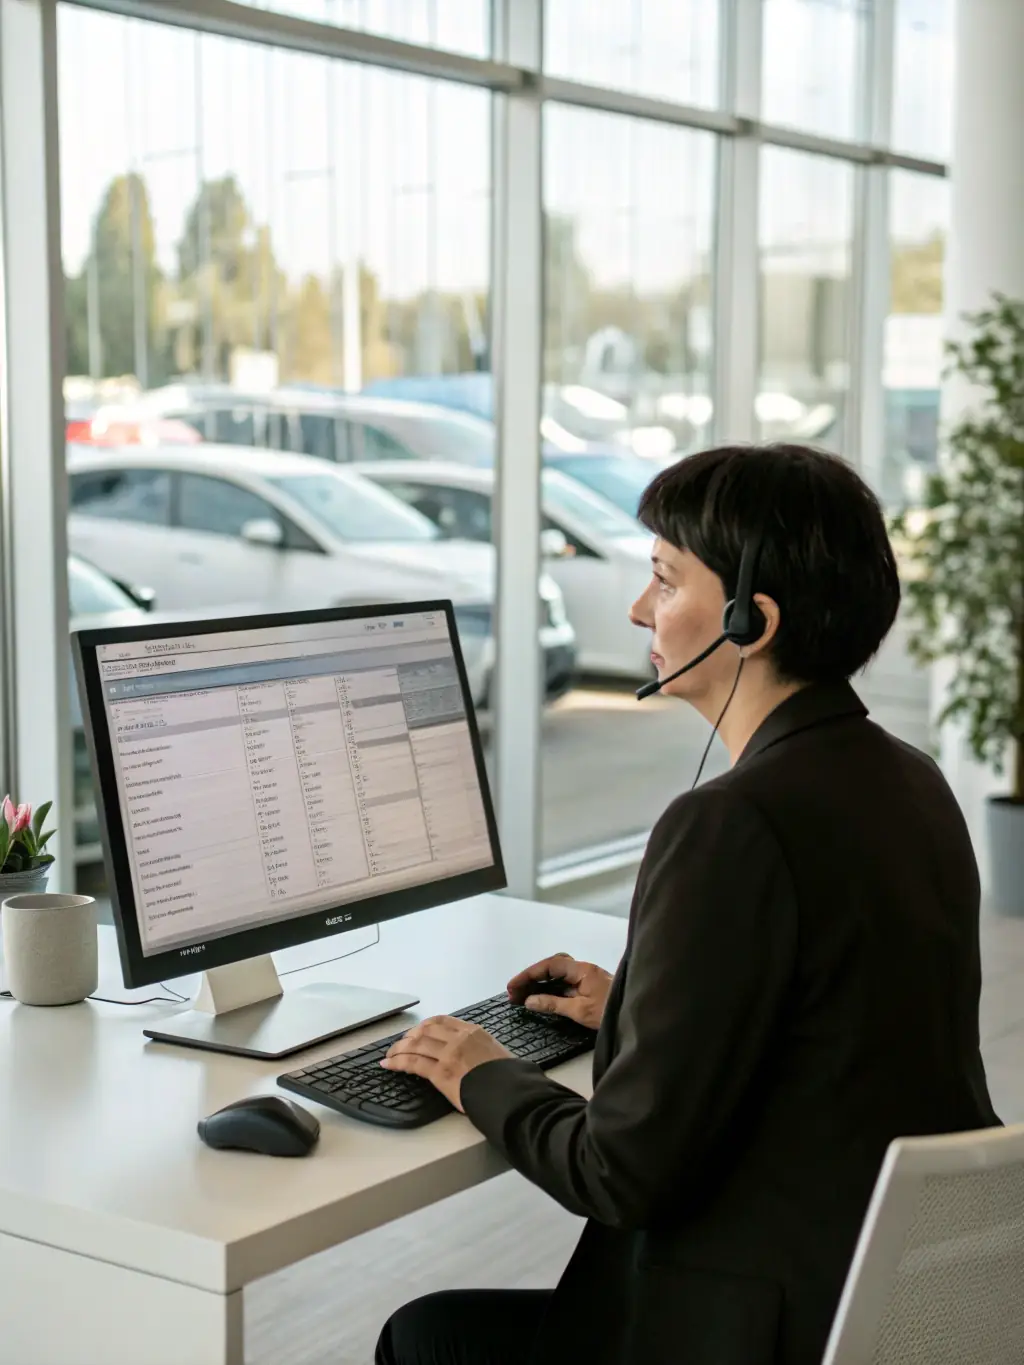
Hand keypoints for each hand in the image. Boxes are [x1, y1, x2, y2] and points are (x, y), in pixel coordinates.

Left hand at [381, 1016, 511, 1111]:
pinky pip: (413, 1063)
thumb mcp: (498, 1052)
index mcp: (474, 1032)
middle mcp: (459, 1038)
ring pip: (416, 1045)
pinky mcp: (441, 1073)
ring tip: (389, 1054)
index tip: (417, 1031)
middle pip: (425, 1031)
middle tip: (400, 1044)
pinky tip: (388, 1064)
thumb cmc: (510, 1078)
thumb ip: (483, 1048)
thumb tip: (479, 1055)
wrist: (511, 1092)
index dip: (425, 1026)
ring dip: (399, 1048)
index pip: (442, 1021)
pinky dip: (397, 1062)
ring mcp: (449, 1054)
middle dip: (409, 1036)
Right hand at [507, 952, 613, 1030]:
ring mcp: (588, 978)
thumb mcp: (579, 1011)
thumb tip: (530, 1000)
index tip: (513, 986)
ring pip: (558, 974)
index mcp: (582, 969)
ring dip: (540, 983)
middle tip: (515, 992)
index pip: (549, 965)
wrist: (637, 1018)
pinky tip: (542, 999)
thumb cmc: (610, 1012)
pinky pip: (565, 983)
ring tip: (523, 996)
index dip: (529, 974)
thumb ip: (553, 1004)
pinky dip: (551, 989)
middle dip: (532, 977)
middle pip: (552, 966)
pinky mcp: (590, 988)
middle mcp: (584, 969)